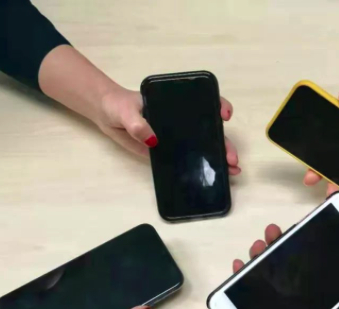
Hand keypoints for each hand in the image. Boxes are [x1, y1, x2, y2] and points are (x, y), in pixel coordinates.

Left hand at [96, 87, 240, 174]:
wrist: (107, 115)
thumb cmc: (118, 105)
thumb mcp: (126, 111)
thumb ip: (137, 123)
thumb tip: (152, 141)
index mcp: (177, 104)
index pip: (204, 101)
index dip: (219, 106)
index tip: (225, 115)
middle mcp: (182, 120)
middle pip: (209, 129)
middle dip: (224, 142)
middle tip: (231, 158)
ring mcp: (177, 137)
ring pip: (203, 146)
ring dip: (219, 157)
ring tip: (231, 170)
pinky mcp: (169, 152)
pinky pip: (187, 159)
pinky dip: (201, 168)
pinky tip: (214, 176)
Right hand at [232, 224, 338, 308]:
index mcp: (316, 295)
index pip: (313, 263)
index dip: (310, 241)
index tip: (309, 221)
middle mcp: (295, 295)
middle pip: (287, 262)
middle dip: (281, 241)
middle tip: (276, 230)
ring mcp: (276, 302)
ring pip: (266, 270)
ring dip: (260, 253)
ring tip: (258, 244)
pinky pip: (247, 290)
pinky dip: (241, 275)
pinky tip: (240, 265)